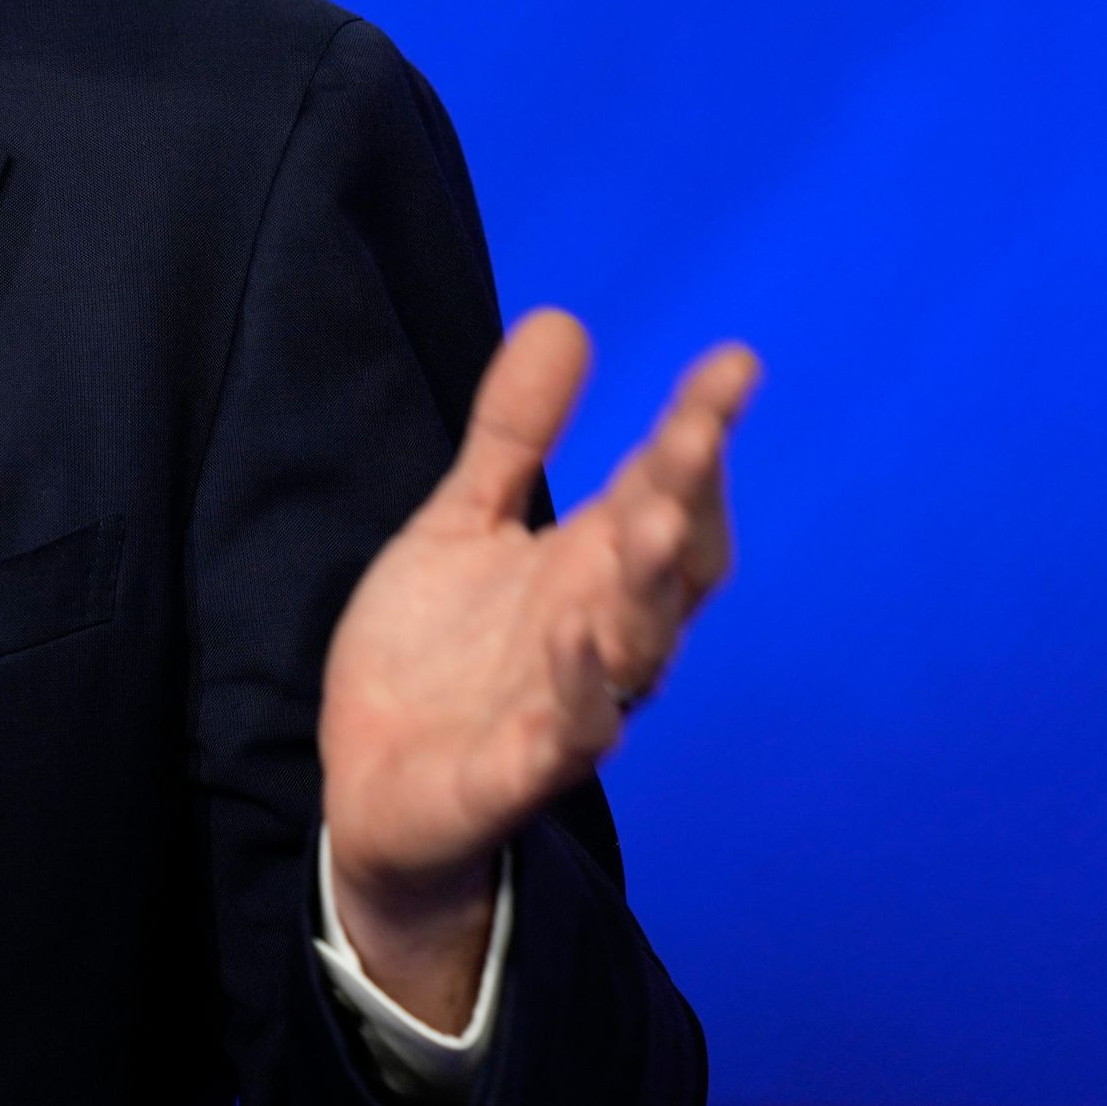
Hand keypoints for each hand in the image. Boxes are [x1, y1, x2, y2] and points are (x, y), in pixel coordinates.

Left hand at [317, 311, 756, 1029]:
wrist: (372, 786)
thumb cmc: (438, 657)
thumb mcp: (461, 524)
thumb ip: (512, 436)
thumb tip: (564, 319)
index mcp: (591, 570)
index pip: (665, 492)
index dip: (699, 431)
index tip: (734, 362)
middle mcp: (600, 634)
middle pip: (668, 565)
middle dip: (685, 500)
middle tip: (694, 433)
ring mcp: (569, 705)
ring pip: (633, 650)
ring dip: (645, 591)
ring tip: (647, 523)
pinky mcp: (518, 771)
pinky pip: (564, 736)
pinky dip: (576, 697)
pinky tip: (575, 644)